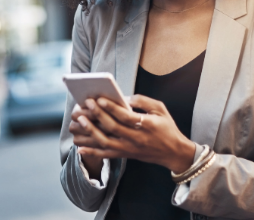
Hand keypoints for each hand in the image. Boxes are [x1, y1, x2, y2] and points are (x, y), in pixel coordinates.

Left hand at [71, 95, 195, 173]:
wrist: (174, 152)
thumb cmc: (167, 127)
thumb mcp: (161, 109)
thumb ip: (143, 100)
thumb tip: (124, 97)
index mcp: (147, 124)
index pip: (126, 116)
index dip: (111, 107)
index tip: (99, 99)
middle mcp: (137, 138)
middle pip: (113, 127)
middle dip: (97, 115)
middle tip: (85, 104)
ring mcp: (130, 148)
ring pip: (106, 142)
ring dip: (90, 132)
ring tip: (79, 122)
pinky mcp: (126, 155)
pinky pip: (106, 155)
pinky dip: (92, 152)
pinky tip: (79, 148)